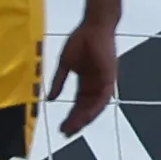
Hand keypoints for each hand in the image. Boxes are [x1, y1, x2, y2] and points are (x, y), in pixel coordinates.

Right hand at [50, 14, 118, 138]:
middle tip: (65, 133)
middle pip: (86, 109)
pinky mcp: (110, 77)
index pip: (78, 104)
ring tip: (73, 128)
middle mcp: (95, 85)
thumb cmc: (80, 41)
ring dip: (85, 118)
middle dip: (76, 122)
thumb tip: (50, 99)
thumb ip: (58, 82)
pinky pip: (105, 97)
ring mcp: (104, 82)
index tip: (61, 128)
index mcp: (85, 82)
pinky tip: (86, 116)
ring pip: (95, 106)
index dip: (70, 116)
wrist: (93, 26)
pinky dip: (96, 107)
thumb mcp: (65, 64)